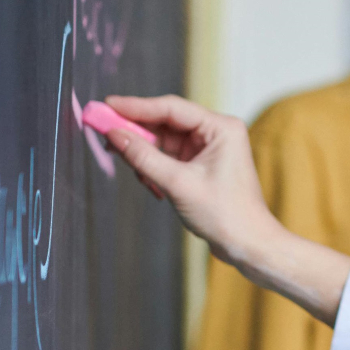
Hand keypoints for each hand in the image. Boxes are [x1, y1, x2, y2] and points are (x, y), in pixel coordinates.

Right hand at [103, 95, 349, 324]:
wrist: (247, 243)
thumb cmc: (226, 214)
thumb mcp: (177, 183)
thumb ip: (143, 156)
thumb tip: (113, 135)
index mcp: (221, 128)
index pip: (171, 108)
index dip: (135, 106)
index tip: (106, 105)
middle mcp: (216, 133)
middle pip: (164, 122)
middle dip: (135, 133)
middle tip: (103, 134)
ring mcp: (208, 149)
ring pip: (162, 141)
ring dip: (144, 156)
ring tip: (139, 176)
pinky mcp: (201, 165)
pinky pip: (167, 157)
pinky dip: (153, 168)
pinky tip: (151, 185)